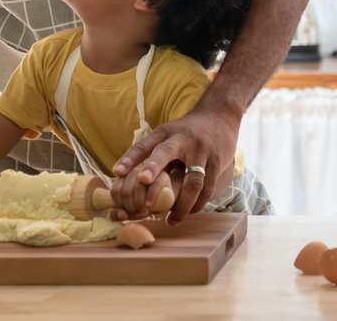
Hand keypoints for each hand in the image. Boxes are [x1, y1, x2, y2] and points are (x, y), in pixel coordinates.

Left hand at [109, 163, 178, 220]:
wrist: (164, 200)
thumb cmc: (143, 205)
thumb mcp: (129, 211)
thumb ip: (119, 214)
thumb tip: (122, 215)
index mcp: (122, 177)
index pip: (115, 190)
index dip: (119, 204)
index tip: (126, 212)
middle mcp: (134, 171)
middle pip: (126, 191)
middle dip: (131, 207)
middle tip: (137, 214)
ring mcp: (148, 172)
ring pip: (138, 187)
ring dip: (139, 204)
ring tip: (143, 212)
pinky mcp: (163, 175)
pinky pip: (153, 186)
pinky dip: (150, 197)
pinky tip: (149, 205)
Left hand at [112, 104, 239, 225]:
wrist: (219, 116)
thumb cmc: (187, 132)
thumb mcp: (169, 136)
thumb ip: (154, 156)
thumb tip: (132, 183)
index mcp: (165, 133)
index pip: (144, 144)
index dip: (130, 158)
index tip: (117, 172)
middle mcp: (182, 139)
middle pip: (166, 152)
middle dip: (154, 167)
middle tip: (143, 183)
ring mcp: (202, 150)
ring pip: (193, 180)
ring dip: (181, 203)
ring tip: (171, 220)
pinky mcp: (217, 161)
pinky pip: (207, 187)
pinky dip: (197, 203)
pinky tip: (189, 212)